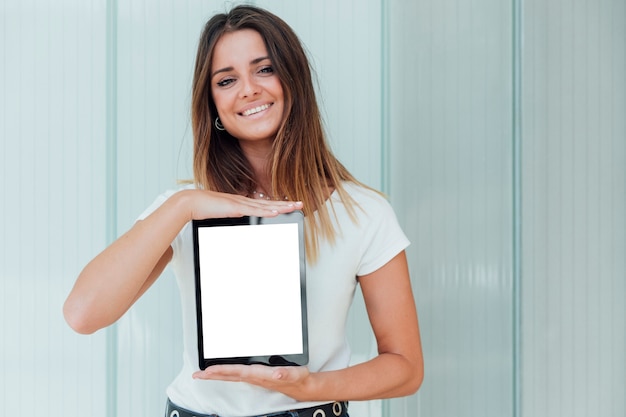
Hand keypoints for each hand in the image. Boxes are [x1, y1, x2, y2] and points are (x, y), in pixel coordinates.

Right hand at [179, 189, 302, 220]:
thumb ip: (234, 215)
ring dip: (281, 206)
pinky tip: (276, 211)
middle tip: (300, 204)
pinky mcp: (235, 207)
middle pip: (270, 203)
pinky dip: (266, 211)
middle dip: (286, 204)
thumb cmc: (205, 208)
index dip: (278, 204)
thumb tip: (241, 219)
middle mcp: (244, 200)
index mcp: (242, 202)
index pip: (265, 204)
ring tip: (294, 206)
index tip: (290, 206)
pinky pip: (254, 210)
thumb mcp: (224, 213)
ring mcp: (241, 203)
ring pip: (266, 205)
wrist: (192, 202)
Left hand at [192, 364, 310, 397]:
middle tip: (197, 375)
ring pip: (231, 375)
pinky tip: (221, 371)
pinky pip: (236, 374)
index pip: (236, 372)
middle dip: (212, 375)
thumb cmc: (296, 379)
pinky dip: (226, 372)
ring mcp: (253, 378)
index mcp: (259, 375)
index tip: (208, 371)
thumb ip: (285, 373)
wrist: (301, 386)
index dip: (222, 371)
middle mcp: (254, 377)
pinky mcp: (255, 377)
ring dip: (217, 374)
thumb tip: (277, 372)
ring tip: (204, 373)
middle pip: (229, 375)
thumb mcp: (294, 374)